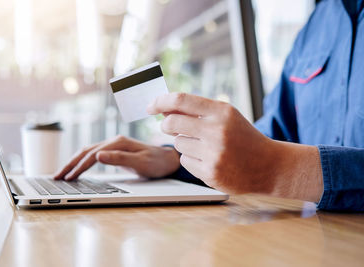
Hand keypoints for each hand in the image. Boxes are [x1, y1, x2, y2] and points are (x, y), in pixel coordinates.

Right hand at [54, 135, 179, 180]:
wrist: (169, 160)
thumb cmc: (158, 162)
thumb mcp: (141, 162)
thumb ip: (119, 159)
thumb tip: (98, 156)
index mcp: (118, 143)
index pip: (92, 155)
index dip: (78, 167)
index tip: (68, 178)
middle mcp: (114, 142)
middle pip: (86, 151)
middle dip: (70, 164)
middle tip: (57, 176)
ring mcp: (114, 146)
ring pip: (88, 152)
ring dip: (74, 162)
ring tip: (63, 173)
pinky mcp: (115, 151)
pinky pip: (94, 155)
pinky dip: (82, 161)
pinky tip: (78, 167)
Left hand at [147, 92, 322, 201]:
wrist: (269, 166)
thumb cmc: (244, 138)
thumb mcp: (226, 117)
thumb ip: (198, 110)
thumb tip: (164, 108)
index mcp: (222, 112)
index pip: (180, 100)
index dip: (160, 101)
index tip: (150, 106)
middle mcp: (217, 131)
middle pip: (171, 123)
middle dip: (166, 124)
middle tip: (170, 126)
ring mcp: (214, 154)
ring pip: (178, 144)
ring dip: (185, 144)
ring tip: (204, 146)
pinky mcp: (210, 173)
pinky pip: (185, 162)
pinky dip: (192, 160)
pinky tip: (209, 160)